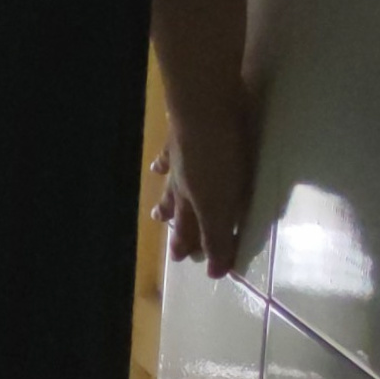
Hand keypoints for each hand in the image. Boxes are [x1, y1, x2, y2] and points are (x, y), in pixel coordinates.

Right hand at [158, 109, 257, 278]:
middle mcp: (181, 182)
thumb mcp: (223, 204)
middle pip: (177, 210)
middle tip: (171, 246)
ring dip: (165, 198)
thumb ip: (218, 235)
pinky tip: (161, 159)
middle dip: (176, 229)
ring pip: (170, 184)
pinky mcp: (184, 132)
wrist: (204, 107)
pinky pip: (171, 150)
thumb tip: (213, 272)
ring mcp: (179, 156)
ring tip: (156, 212)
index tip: (191, 263)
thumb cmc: (218, 159)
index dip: (195, 247)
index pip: (192, 230)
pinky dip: (164, 157)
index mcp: (193, 201)